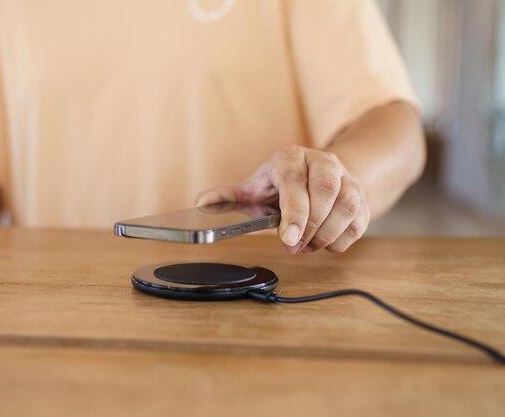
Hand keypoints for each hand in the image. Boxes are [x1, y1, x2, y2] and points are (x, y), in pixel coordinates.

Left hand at [195, 145, 370, 252]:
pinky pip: (359, 222)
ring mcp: (347, 178)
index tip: (287, 239)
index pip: (295, 181)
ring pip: (347, 206)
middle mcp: (322, 162)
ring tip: (307, 246)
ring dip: (327, 234)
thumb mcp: (254, 188)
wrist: (321, 173)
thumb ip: (228, 197)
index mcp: (291, 158)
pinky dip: (341, 240)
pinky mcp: (362, 197)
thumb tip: (201, 203)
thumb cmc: (281, 185)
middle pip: (326, 190)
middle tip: (294, 246)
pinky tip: (323, 243)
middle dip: (311, 225)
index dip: (294, 212)